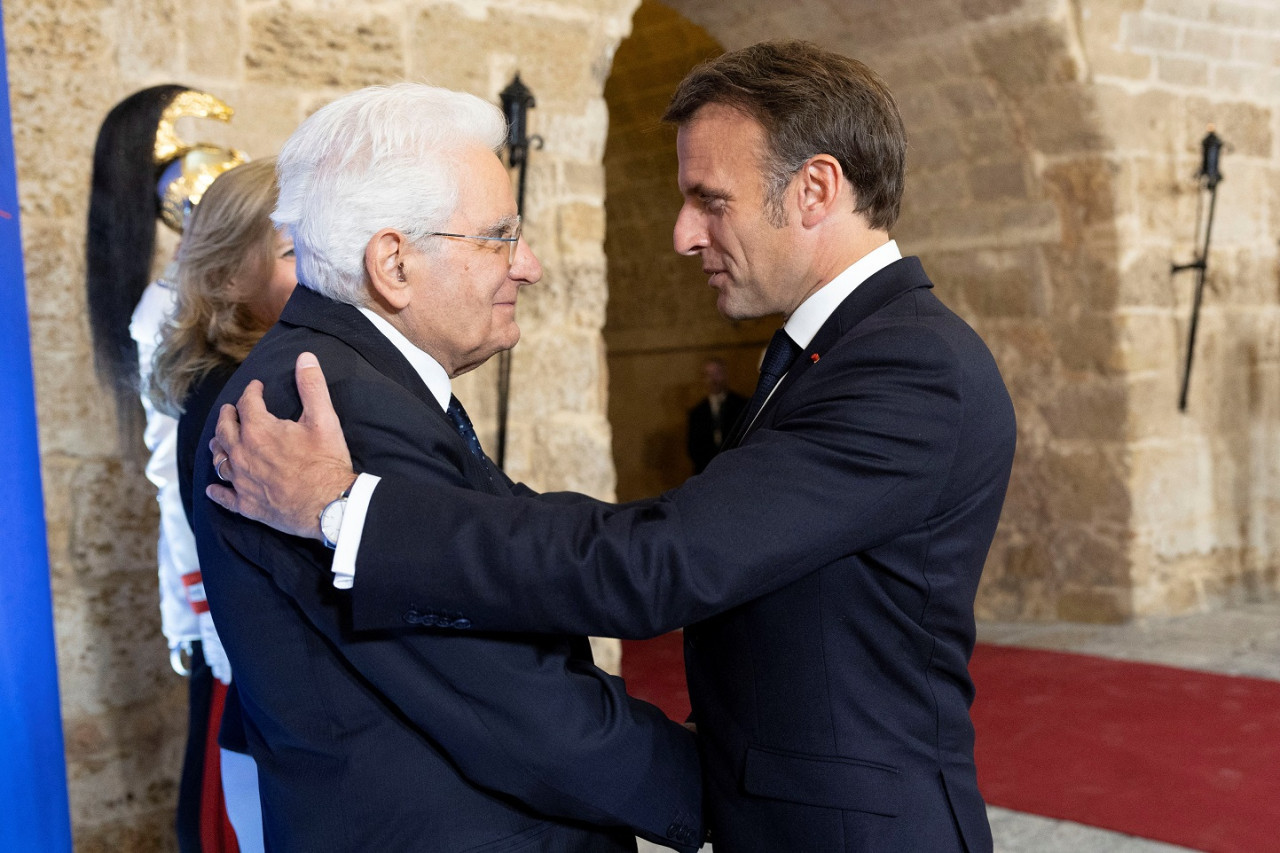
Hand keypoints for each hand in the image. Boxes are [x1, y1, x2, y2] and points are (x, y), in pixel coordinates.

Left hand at [205, 352, 356, 538]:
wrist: (328, 505)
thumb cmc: (326, 462)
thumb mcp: (324, 418)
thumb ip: (312, 386)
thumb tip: (304, 357)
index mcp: (258, 430)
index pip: (247, 403)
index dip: (252, 392)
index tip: (257, 387)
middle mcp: (242, 453)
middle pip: (225, 430)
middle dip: (227, 416)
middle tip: (230, 410)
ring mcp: (242, 481)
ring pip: (220, 460)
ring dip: (218, 447)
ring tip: (219, 441)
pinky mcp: (246, 504)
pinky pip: (224, 496)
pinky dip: (217, 490)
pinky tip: (213, 488)